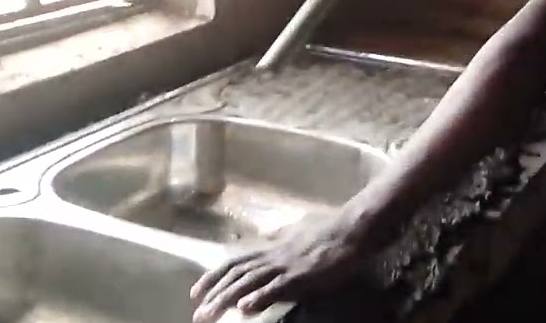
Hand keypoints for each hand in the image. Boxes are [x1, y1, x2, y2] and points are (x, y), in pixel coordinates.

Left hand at [189, 219, 371, 321]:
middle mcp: (272, 256)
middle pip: (236, 274)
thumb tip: (269, 242)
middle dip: (213, 294)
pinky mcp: (300, 276)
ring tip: (209, 314)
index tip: (195, 292)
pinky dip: (259, 298)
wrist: (350, 231)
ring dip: (226, 299)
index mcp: (271, 248)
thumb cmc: (328, 232)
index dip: (213, 276)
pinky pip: (276, 288)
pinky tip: (244, 309)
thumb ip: (280, 242)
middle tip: (197, 314)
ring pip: (249, 282)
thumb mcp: (296, 234)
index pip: (234, 261)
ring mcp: (285, 266)